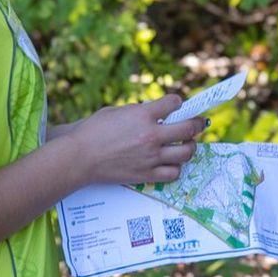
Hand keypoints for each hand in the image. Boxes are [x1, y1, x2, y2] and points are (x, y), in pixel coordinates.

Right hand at [67, 94, 206, 185]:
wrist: (79, 157)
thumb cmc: (93, 131)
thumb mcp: (117, 111)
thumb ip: (139, 111)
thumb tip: (155, 112)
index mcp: (143, 115)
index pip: (174, 103)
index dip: (178, 102)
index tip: (177, 104)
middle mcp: (151, 135)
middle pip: (188, 128)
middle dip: (197, 124)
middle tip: (198, 123)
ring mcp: (151, 156)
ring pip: (186, 152)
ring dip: (190, 146)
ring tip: (186, 144)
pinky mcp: (146, 174)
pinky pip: (173, 173)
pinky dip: (176, 168)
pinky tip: (170, 163)